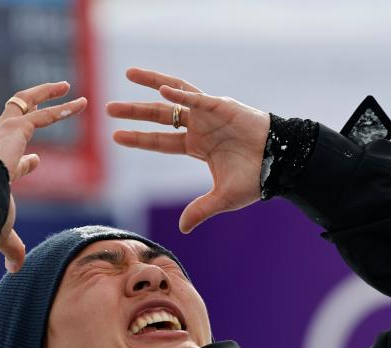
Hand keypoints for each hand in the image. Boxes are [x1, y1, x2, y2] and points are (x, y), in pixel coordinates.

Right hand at [0, 81, 87, 270]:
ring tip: (69, 88)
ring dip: (48, 95)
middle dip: (33, 110)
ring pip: (25, 104)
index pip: (9, 163)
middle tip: (53, 104)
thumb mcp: (4, 231)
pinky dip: (60, 107)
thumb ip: (12, 248)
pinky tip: (78, 102)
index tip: (35, 162)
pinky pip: (40, 112)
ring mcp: (3, 133)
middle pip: (14, 121)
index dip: (24, 163)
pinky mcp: (15, 128)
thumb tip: (15, 271)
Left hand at [107, 68, 269, 232]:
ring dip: (151, 85)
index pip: (160, 142)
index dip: (139, 138)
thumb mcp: (223, 198)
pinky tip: (162, 89)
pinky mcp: (223, 106)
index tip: (115, 136)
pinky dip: (180, 92)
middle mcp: (199, 127)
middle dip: (135, 112)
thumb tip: (182, 229)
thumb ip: (201, 210)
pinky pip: (197, 97)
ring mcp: (209, 114)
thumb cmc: (257, 178)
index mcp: (197, 146)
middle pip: (160, 116)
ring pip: (175, 95)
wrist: (282, 163)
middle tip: (108, 108)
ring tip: (128, 75)